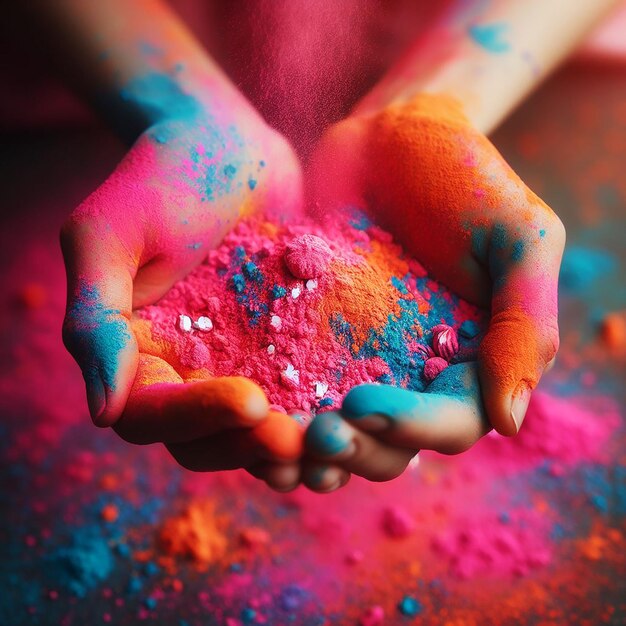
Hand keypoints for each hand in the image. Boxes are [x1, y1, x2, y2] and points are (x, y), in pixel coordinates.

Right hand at [61, 109, 303, 483]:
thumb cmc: (161, 177)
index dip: (197, 418)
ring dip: (290, 450)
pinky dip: (320, 417)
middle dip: (248, 446)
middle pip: (204, 440)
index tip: (251, 401)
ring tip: (336, 450)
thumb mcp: (108, 235)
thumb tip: (102, 412)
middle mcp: (183, 370)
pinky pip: (297, 395)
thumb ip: (96, 319)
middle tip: (300, 440)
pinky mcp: (282, 347)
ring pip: (254, 431)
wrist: (227, 144)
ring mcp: (234, 362)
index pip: (151, 414)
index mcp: (133, 355)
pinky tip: (360, 424)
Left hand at [303, 94, 563, 490]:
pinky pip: (292, 386)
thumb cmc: (466, 178)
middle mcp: (416, 375)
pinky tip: (244, 416)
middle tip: (315, 436)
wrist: (393, 136)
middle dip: (353, 451)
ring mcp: (361, 360)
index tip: (362, 404)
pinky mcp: (312, 338)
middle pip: (389, 446)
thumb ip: (524, 325)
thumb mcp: (519, 239)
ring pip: (339, 432)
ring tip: (272, 453)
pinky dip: (273, 412)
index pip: (450, 422)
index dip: (410, 429)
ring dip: (307, 454)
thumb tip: (509, 422)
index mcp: (473, 364)